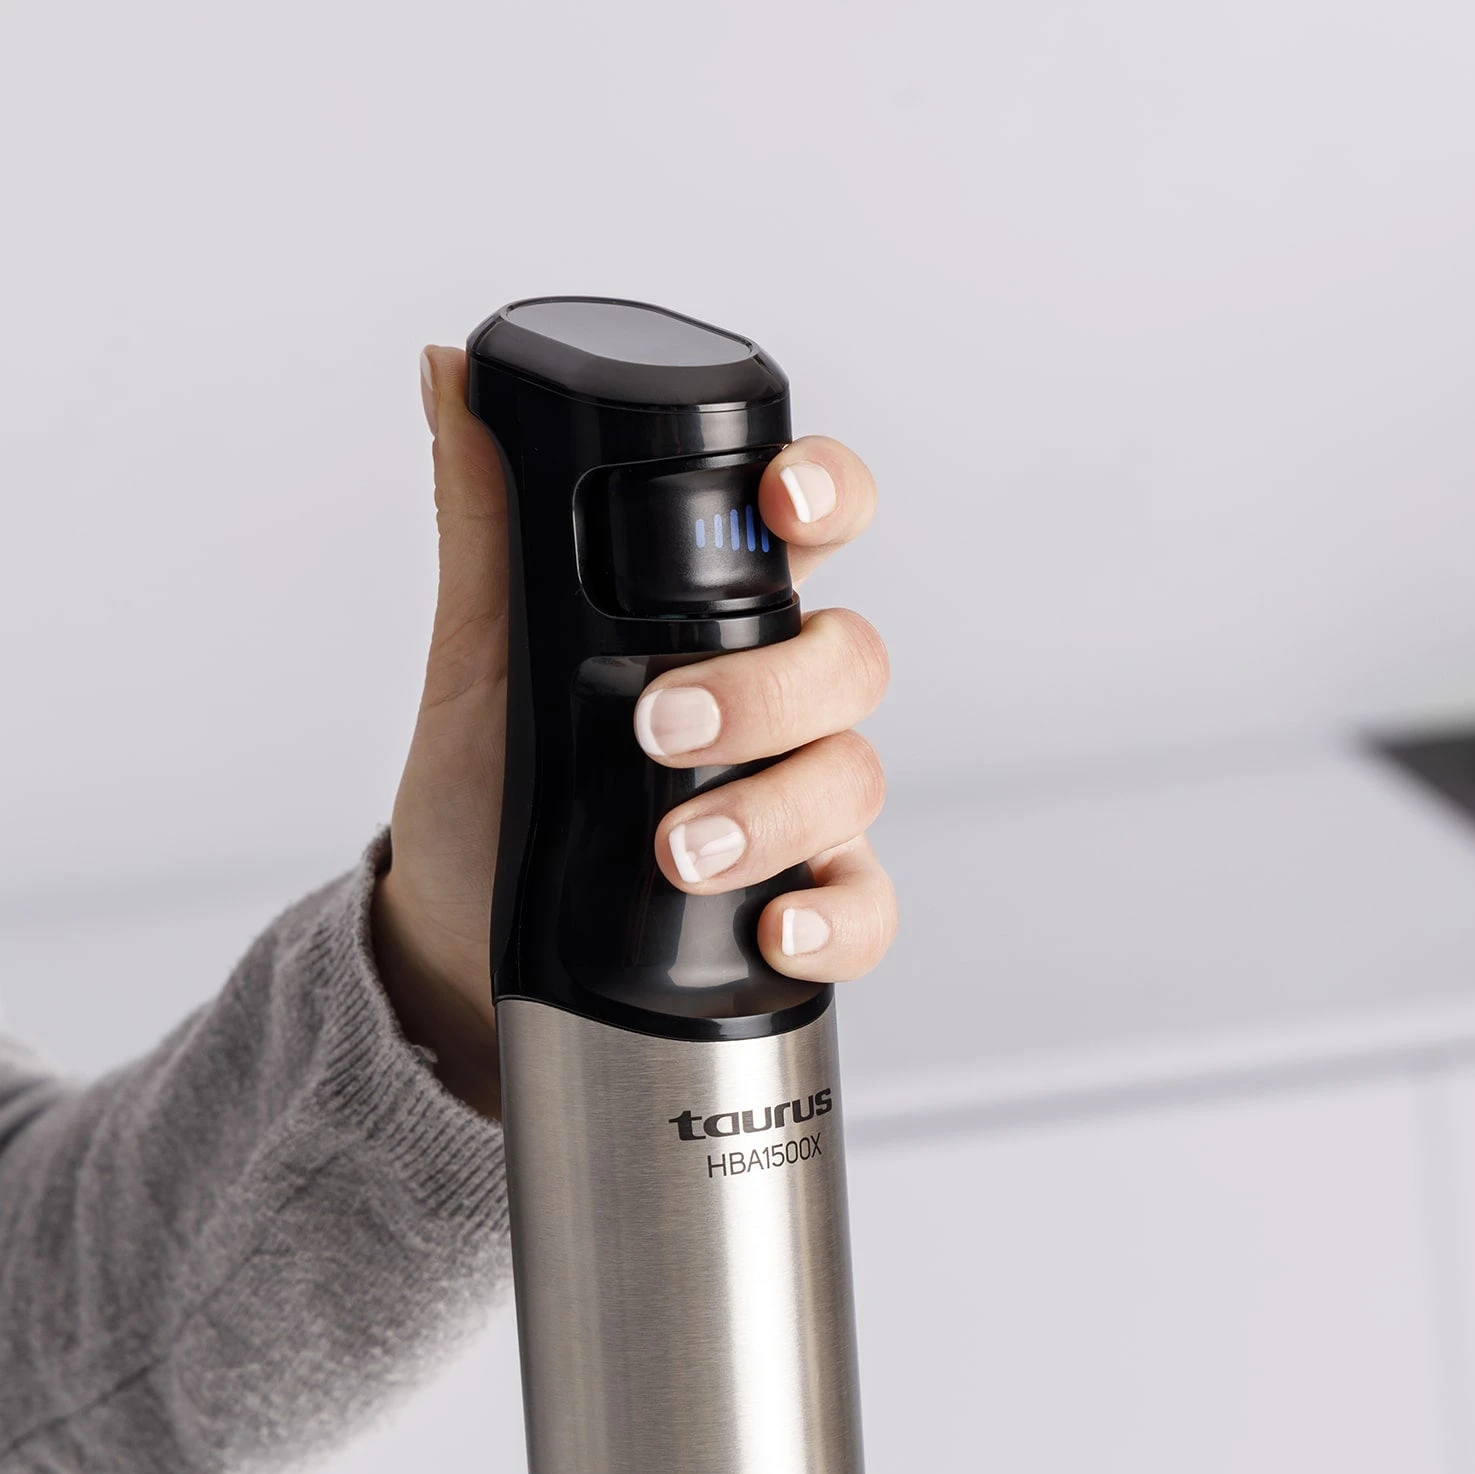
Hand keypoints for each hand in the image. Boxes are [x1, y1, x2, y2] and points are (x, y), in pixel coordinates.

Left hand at [372, 346, 897, 1116]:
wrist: (459, 933)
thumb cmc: (481, 788)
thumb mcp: (477, 655)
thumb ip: (485, 524)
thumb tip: (446, 373)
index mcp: (708, 623)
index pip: (809, 532)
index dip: (828, 494)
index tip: (785, 497)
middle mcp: (771, 702)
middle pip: (848, 658)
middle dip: (768, 689)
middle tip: (660, 726)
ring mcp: (794, 799)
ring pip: (858, 774)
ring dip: (777, 808)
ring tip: (674, 852)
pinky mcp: (797, 898)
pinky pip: (863, 903)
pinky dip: (833, 918)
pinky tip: (771, 925)